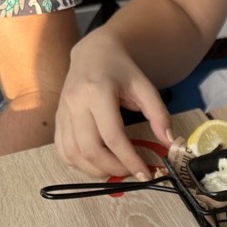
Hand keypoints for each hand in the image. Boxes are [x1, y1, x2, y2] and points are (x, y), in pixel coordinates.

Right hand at [54, 31, 173, 179]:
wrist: (93, 54)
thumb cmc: (121, 71)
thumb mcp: (145, 87)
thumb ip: (159, 114)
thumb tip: (169, 143)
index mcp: (97, 92)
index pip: (112, 136)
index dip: (129, 160)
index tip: (145, 173)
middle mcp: (75, 103)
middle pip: (90, 149)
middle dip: (113, 168)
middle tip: (131, 173)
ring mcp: (63, 112)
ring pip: (73, 154)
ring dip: (96, 171)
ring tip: (116, 170)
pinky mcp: (58, 120)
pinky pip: (63, 151)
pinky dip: (79, 164)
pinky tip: (97, 164)